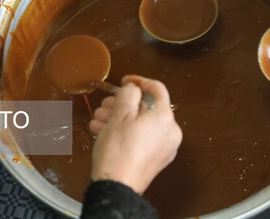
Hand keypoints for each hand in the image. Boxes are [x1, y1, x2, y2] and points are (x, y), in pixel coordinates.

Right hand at [89, 75, 182, 193]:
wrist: (116, 187)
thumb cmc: (118, 150)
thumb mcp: (120, 114)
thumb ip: (128, 94)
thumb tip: (133, 89)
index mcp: (165, 118)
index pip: (157, 89)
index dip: (139, 81)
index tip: (125, 81)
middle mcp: (170, 132)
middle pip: (146, 108)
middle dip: (122, 104)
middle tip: (105, 105)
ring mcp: (164, 148)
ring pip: (141, 124)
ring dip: (119, 119)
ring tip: (99, 121)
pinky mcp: (155, 160)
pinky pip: (142, 138)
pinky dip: (126, 133)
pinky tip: (104, 133)